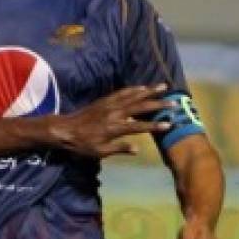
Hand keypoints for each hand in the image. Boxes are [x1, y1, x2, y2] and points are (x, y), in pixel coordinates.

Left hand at [53, 85, 172, 157]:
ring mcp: (110, 105)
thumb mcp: (100, 152)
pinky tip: (142, 87)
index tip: (169, 124)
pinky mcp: (105, 100)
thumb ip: (119, 149)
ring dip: (149, 90)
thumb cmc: (82, 145)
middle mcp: (115, 114)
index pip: (139, 127)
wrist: (64, 130)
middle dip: (158, 103)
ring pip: (133, 95)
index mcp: (115, 128)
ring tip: (163, 86)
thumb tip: (137, 149)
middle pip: (140, 106)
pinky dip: (134, 89)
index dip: (155, 126)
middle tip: (173, 102)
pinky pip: (122, 92)